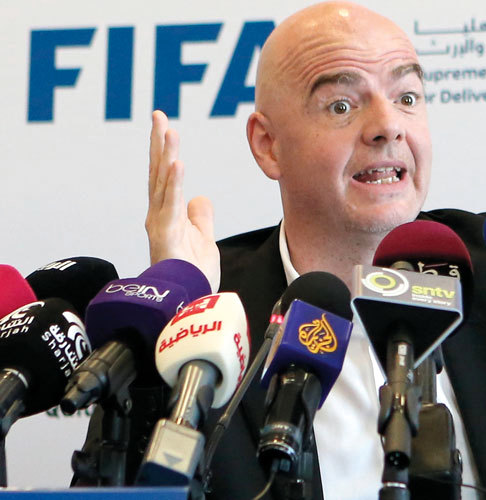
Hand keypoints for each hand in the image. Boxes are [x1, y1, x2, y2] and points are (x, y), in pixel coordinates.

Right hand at [145, 110, 220, 291]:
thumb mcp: (203, 238)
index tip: (165, 125)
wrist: (190, 302)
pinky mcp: (166, 237)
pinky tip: (176, 164)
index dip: (165, 150)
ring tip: (168, 132)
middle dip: (159, 144)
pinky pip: (170, 206)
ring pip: (163, 185)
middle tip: (158, 116)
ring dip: (166, 157)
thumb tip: (201, 198)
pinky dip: (173, 184)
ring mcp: (161, 226)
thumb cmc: (192, 275)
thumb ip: (201, 217)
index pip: (166, 176)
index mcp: (169, 213)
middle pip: (158, 173)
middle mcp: (160, 216)